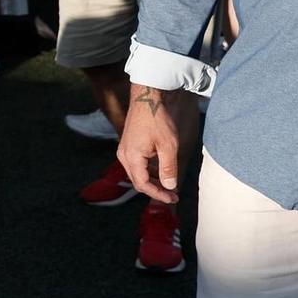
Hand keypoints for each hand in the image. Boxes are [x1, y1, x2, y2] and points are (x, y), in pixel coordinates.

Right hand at [119, 86, 188, 202]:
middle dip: (155, 189)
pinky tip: (161, 170)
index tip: (173, 198)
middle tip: (173, 194)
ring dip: (153, 181)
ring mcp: (125, 150)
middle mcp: (124, 156)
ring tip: (169, 184)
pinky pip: (137, 164)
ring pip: (137, 173)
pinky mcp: (128, 145)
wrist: (147, 99)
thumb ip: (168, 168)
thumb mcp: (168, 146)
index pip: (143, 184)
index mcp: (132, 158)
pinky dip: (149, 171)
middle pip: (138, 181)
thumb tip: (169, 186)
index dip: (158, 194)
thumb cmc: (158, 120)